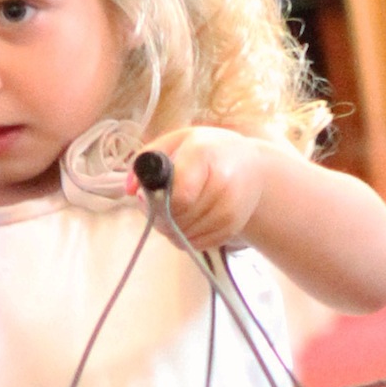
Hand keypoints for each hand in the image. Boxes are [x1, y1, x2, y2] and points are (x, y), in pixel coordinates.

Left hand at [141, 126, 268, 249]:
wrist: (254, 170)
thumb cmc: (209, 151)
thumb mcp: (177, 141)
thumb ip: (146, 159)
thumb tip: (131, 190)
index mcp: (204, 156)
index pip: (177, 195)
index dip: (156, 200)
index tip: (148, 194)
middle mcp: (222, 185)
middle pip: (177, 217)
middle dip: (158, 214)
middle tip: (156, 203)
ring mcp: (229, 211)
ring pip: (183, 234)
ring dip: (169, 227)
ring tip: (172, 209)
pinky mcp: (231, 230)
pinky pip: (194, 244)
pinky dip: (184, 236)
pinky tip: (187, 219)